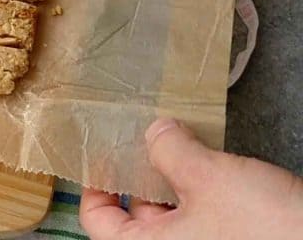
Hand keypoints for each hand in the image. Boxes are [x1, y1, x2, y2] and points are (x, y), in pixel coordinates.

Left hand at [79, 118, 302, 239]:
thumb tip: (156, 133)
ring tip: (178, 146)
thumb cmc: (266, 227)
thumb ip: (170, 149)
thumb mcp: (207, 176)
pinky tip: (208, 167)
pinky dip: (198, 194)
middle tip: (142, 141)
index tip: (102, 156)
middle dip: (139, 177)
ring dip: (171, 182)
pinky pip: (200, 222)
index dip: (95, 186)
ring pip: (170, 218)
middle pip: (134, 218)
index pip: (97, 221)